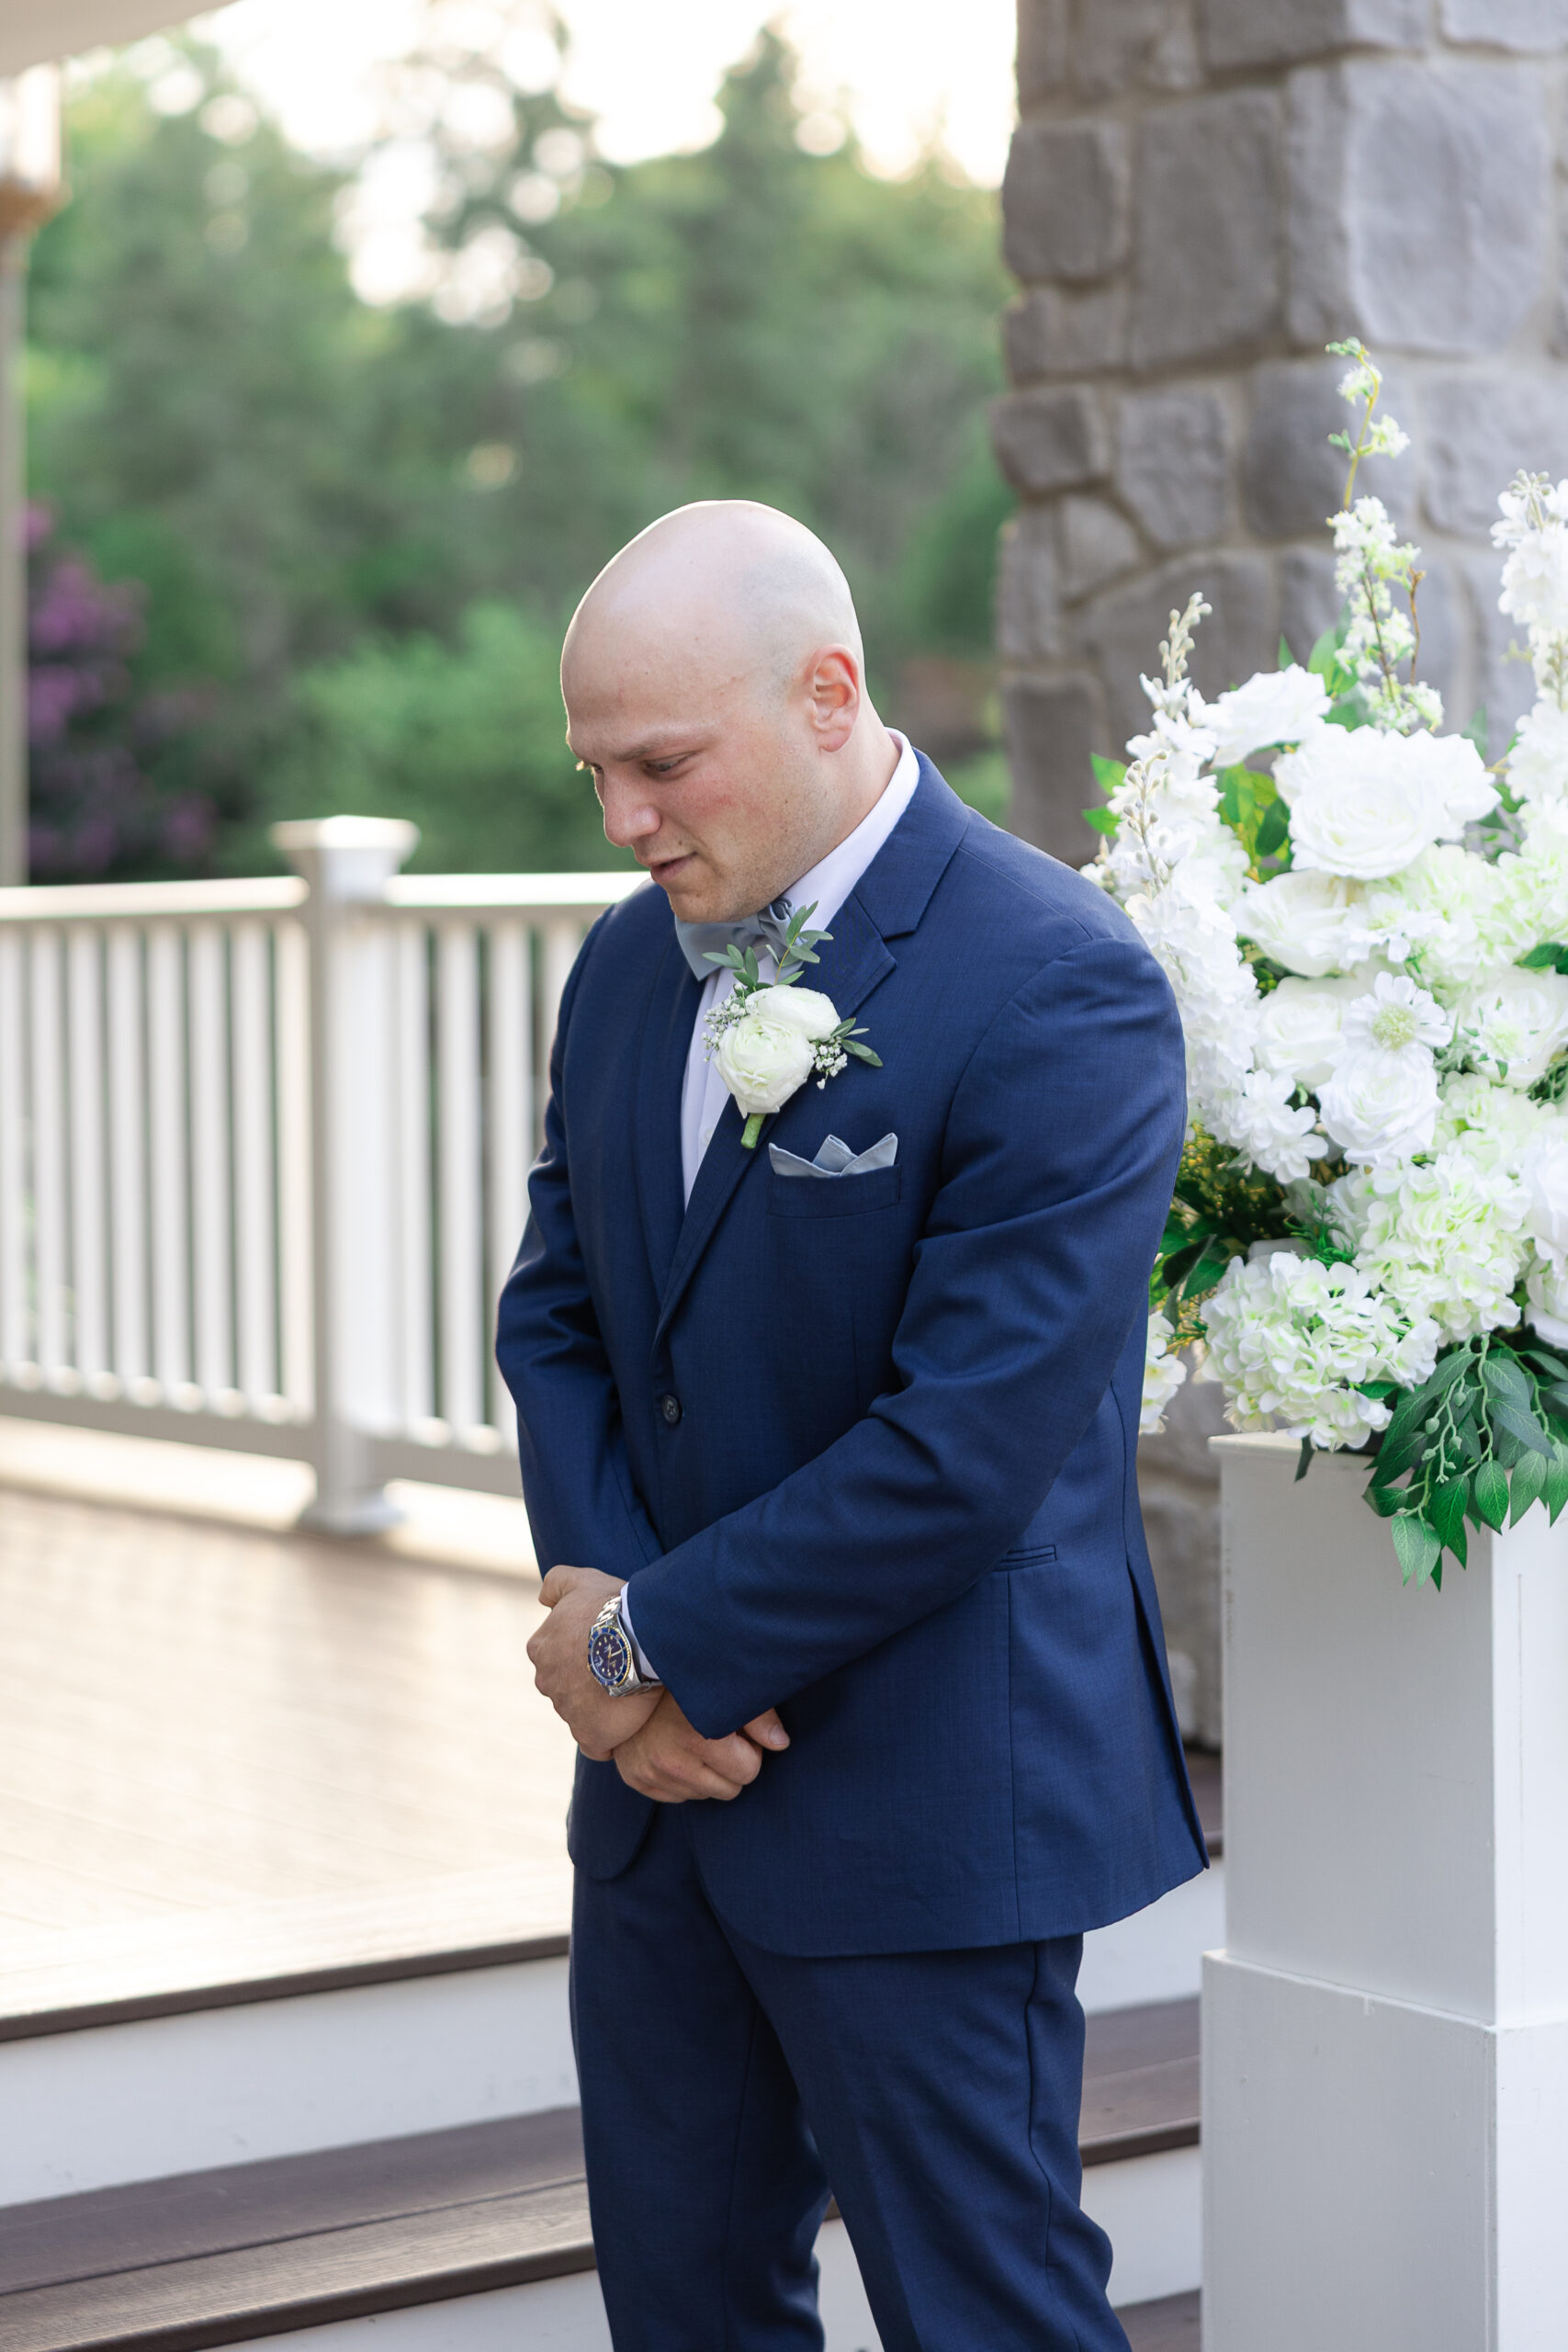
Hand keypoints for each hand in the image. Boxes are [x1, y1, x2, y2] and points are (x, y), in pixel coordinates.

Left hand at [526, 1564, 658, 1759]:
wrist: (638, 1639)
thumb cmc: (611, 1608)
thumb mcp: (581, 1580)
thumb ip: (556, 1583)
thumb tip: (542, 1599)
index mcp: (541, 1649)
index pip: (557, 1659)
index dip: (582, 1657)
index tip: (606, 1651)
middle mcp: (546, 1681)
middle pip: (567, 1688)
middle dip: (589, 1684)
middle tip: (621, 1671)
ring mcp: (565, 1711)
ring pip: (582, 1715)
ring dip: (602, 1708)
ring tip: (631, 1692)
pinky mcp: (589, 1735)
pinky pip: (596, 1745)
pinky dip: (609, 1738)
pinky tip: (628, 1723)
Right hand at [614, 1691, 790, 1803]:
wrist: (634, 1667)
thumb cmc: (689, 1676)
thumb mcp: (729, 1686)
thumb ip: (761, 1716)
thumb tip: (781, 1744)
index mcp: (699, 1736)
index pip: (749, 1771)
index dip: (749, 1750)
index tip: (738, 1731)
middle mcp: (671, 1759)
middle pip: (728, 1790)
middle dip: (730, 1767)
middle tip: (718, 1736)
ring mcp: (649, 1771)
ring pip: (702, 1795)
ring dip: (705, 1773)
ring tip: (695, 1740)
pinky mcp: (635, 1778)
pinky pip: (675, 1797)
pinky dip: (681, 1779)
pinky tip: (676, 1750)